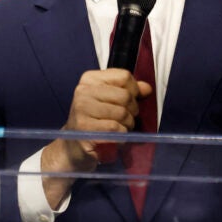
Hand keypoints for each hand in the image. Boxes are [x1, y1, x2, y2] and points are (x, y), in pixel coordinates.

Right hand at [39, 69, 152, 206]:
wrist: (74, 145)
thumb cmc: (95, 121)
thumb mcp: (109, 101)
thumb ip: (129, 91)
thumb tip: (147, 88)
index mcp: (90, 79)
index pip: (124, 76)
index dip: (135, 90)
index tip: (131, 100)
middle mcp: (83, 91)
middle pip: (125, 96)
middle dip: (133, 111)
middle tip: (127, 119)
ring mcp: (81, 109)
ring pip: (122, 114)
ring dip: (128, 125)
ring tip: (121, 129)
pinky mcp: (84, 128)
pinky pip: (116, 129)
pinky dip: (121, 135)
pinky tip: (115, 137)